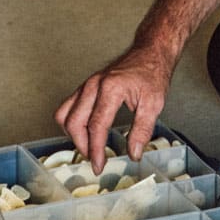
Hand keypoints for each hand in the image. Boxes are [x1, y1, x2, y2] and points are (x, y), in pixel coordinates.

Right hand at [53, 47, 173, 171]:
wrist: (149, 52)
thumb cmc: (152, 74)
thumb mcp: (154, 103)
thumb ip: (142, 130)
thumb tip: (133, 153)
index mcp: (110, 89)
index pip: (96, 126)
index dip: (95, 150)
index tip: (99, 166)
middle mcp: (94, 85)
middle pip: (74, 122)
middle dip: (82, 146)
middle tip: (96, 160)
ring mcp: (87, 84)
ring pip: (65, 114)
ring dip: (73, 135)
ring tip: (88, 147)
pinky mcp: (85, 86)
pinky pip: (68, 107)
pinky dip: (72, 123)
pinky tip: (85, 132)